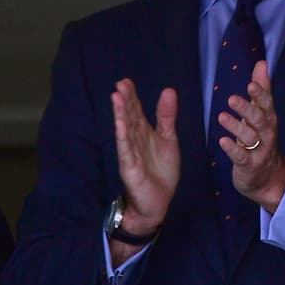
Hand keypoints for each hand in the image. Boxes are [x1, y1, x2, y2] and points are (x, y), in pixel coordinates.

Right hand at [111, 78, 179, 235]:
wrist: (158, 203)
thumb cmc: (161, 172)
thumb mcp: (168, 139)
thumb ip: (167, 117)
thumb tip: (168, 90)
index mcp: (144, 133)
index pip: (136, 111)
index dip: (132, 97)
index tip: (126, 81)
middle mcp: (135, 141)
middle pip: (129, 118)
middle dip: (125, 101)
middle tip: (120, 84)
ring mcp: (131, 154)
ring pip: (125, 131)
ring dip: (120, 114)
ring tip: (116, 97)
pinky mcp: (130, 168)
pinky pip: (126, 150)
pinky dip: (123, 136)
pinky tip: (120, 124)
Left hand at [217, 60, 284, 212]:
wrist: (269, 177)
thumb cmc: (262, 139)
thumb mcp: (263, 113)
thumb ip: (262, 88)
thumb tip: (262, 63)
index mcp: (268, 118)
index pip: (266, 103)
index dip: (260, 93)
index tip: (251, 83)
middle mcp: (266, 133)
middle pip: (259, 119)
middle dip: (247, 109)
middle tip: (232, 99)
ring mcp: (259, 150)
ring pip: (249, 137)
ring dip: (235, 127)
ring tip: (221, 117)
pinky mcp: (249, 165)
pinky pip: (241, 157)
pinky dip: (232, 149)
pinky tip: (222, 141)